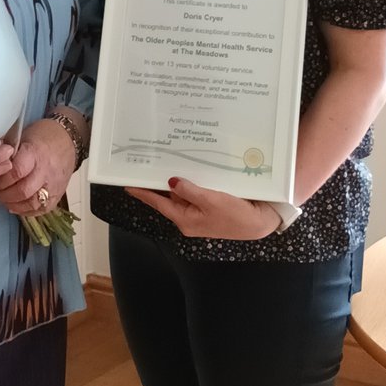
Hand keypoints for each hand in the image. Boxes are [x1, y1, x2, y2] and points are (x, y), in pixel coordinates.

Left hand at [0, 118, 75, 215]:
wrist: (68, 140)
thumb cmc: (42, 135)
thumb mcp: (24, 136)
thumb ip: (9, 152)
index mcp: (36, 153)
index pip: (17, 171)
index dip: (1, 178)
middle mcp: (46, 172)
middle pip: (22, 191)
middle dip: (4, 193)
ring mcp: (54, 186)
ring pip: (30, 204)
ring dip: (12, 204)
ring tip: (3, 197)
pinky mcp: (57, 196)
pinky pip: (39, 210)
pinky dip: (24, 210)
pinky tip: (15, 204)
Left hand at [126, 177, 280, 239]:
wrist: (259, 223)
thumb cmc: (236, 215)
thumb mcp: (211, 201)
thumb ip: (189, 191)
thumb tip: (170, 181)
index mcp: (185, 220)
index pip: (158, 203)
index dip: (142, 193)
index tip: (127, 184)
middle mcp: (188, 218)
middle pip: (167, 197)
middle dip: (157, 182)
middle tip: (145, 165)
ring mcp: (198, 213)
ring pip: (180, 193)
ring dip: (174, 180)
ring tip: (162, 162)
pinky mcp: (208, 207)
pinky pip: (193, 193)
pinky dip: (188, 182)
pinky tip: (187, 169)